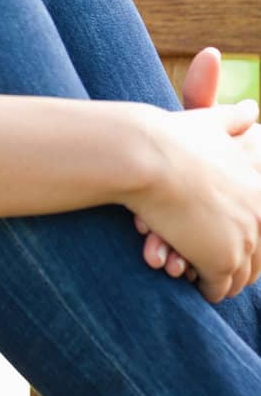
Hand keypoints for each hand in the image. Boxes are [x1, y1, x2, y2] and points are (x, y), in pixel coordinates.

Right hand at [127, 93, 260, 303]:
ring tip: (194, 274)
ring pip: (238, 278)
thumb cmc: (171, 136)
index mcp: (260, 190)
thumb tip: (251, 106)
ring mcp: (243, 242)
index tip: (221, 242)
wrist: (145, 155)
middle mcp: (260, 218)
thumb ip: (233, 118)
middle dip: (233, 265)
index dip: (242, 238)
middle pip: (257, 259)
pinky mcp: (220, 261)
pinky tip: (184, 276)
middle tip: (210, 267)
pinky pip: (216, 289)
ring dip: (217, 279)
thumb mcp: (210, 122)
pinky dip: (202, 288)